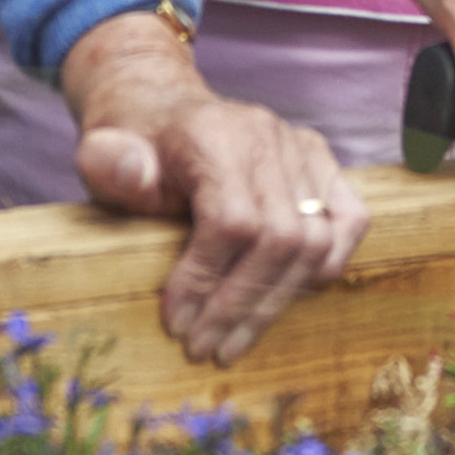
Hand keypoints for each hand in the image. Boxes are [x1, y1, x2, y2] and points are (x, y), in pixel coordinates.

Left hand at [61, 10, 363, 364]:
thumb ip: (110, 164)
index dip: (206, 279)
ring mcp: (301, 148)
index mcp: (214, 133)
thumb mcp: (104, 152)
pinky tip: (287, 300)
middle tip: (203, 346)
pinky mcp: (323, 162)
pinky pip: (351, 220)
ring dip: (275, 302)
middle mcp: (268, 136)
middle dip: (240, 305)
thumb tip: (129, 172)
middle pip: (279, 238)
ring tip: (233, 342)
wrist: (165, 108)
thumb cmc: (134, 144)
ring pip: (315, 241)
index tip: (177, 322)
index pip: (231, 220)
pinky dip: (326, 265)